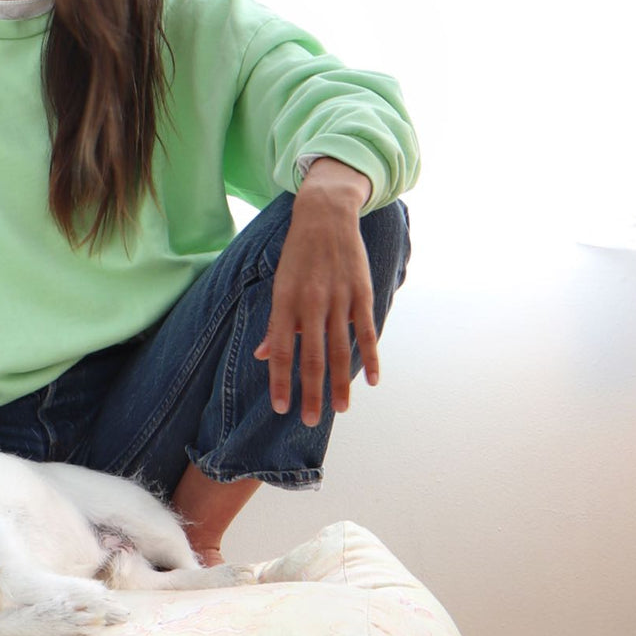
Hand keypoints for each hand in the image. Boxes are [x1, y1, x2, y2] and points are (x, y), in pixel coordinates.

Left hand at [254, 159, 377, 425]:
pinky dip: (370, 357)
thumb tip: (264, 355)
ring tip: (341, 409)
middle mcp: (311, 303)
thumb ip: (276, 323)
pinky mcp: (361, 293)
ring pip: (339, 350)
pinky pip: (366, 331)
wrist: (325, 214)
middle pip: (311, 357)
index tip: (282, 408)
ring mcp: (338, 298)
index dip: (281, 381)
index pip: (282, 351)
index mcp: (286, 301)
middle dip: (310, 393)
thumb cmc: (298, 254)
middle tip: (310, 421)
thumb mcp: (279, 283)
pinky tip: (371, 380)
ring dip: (340, 383)